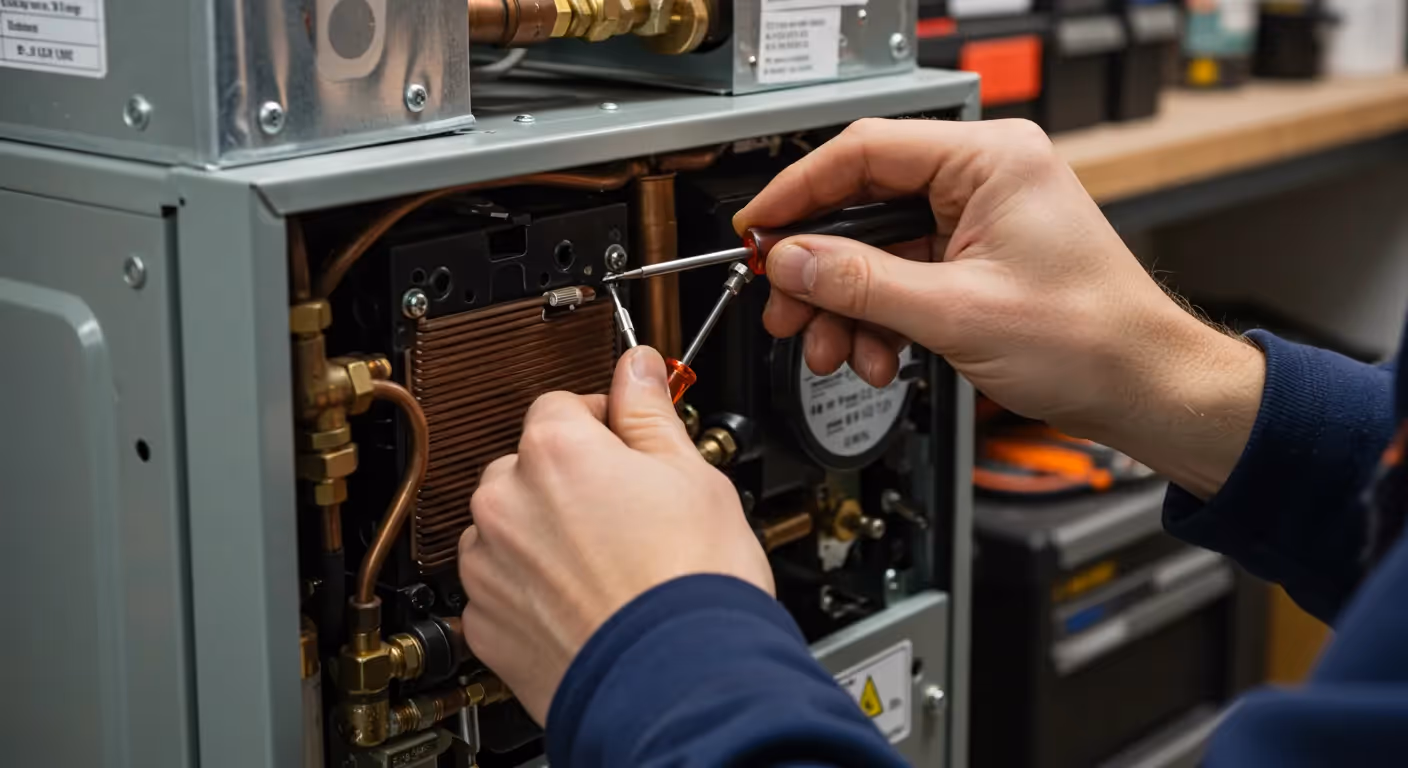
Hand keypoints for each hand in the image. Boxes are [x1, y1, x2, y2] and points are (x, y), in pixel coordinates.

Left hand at [457, 346, 772, 723]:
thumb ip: (650, 412)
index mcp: (556, 450)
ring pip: (507, 528)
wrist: (679, 685)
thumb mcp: (691, 474)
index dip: (603, 423)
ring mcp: (490, 566)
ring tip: (606, 564)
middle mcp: (507, 502)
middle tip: (626, 512)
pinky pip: (499, 588)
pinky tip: (582, 601)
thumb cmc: (691, 585)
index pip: (563, 404)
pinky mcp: (486, 624)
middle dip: (569, 480)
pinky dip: (530, 591)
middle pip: (528, 465)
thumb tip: (638, 367)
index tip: (627, 444)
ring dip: (542, 535)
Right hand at [736, 118, 1264, 496]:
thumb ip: (861, 283)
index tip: (758, 231)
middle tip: (783, 306)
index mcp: (989, 159)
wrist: (1145, 390)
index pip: (864, 151)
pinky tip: (874, 356)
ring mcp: (979, 219)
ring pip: (878, 250)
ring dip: (846, 305)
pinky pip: (904, 277)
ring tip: (831, 349)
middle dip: (820, 268)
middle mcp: (983, 177)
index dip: (798, 192)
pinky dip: (879, 318)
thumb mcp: (956, 312)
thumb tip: (791, 261)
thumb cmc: (1091, 340)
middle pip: (864, 205)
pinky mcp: (976, 258)